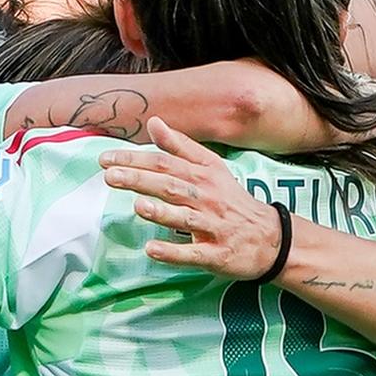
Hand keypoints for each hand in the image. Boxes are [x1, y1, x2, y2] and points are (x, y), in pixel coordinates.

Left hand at [104, 121, 282, 278]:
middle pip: (171, 186)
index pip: (165, 163)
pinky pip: (193, 253)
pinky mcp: (216, 254)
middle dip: (140, 180)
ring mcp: (212, 227)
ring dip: (161, 212)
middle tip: (110, 177)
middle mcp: (207, 199)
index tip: (106, 159)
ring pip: (184, 218)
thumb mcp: (211, 168)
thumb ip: (180, 146)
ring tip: (137, 206)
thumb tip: (153, 122)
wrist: (270, 237)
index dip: (135, 160)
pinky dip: (173, 252)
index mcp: (202, 176)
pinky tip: (151, 249)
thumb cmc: (232, 200)